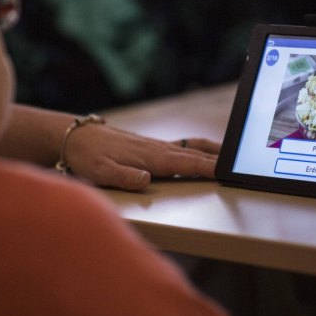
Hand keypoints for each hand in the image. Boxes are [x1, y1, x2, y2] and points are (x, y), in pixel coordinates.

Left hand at [65, 123, 219, 191]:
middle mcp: (157, 149)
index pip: (184, 164)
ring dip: (211, 152)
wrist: (75, 136)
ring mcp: (155, 146)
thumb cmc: (87, 156)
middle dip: (217, 160)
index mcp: (149, 157)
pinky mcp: (151, 146)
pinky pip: (182, 146)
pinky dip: (198, 148)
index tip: (225, 171)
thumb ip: (123, 177)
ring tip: (230, 156)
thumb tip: (147, 180)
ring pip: (190, 148)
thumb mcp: (99, 172)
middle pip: (193, 155)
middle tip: (239, 167)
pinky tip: (203, 151)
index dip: (205, 168)